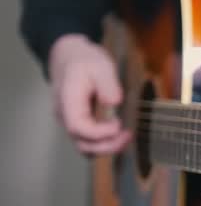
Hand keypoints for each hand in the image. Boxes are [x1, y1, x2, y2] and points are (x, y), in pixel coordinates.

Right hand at [49, 34, 130, 155]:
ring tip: (127, 136)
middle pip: (82, 144)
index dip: (100, 132)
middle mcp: (66, 117)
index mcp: (68, 102)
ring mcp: (72, 122)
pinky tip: (120, 134)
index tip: (118, 124)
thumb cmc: (84, 60)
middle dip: (108, 146)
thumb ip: (108, 84)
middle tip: (128, 135)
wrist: (70, 57)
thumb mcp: (100, 65)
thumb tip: (115, 102)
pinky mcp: (81, 124)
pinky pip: (91, 141)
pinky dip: (105, 143)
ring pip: (86, 147)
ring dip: (108, 147)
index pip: (78, 127)